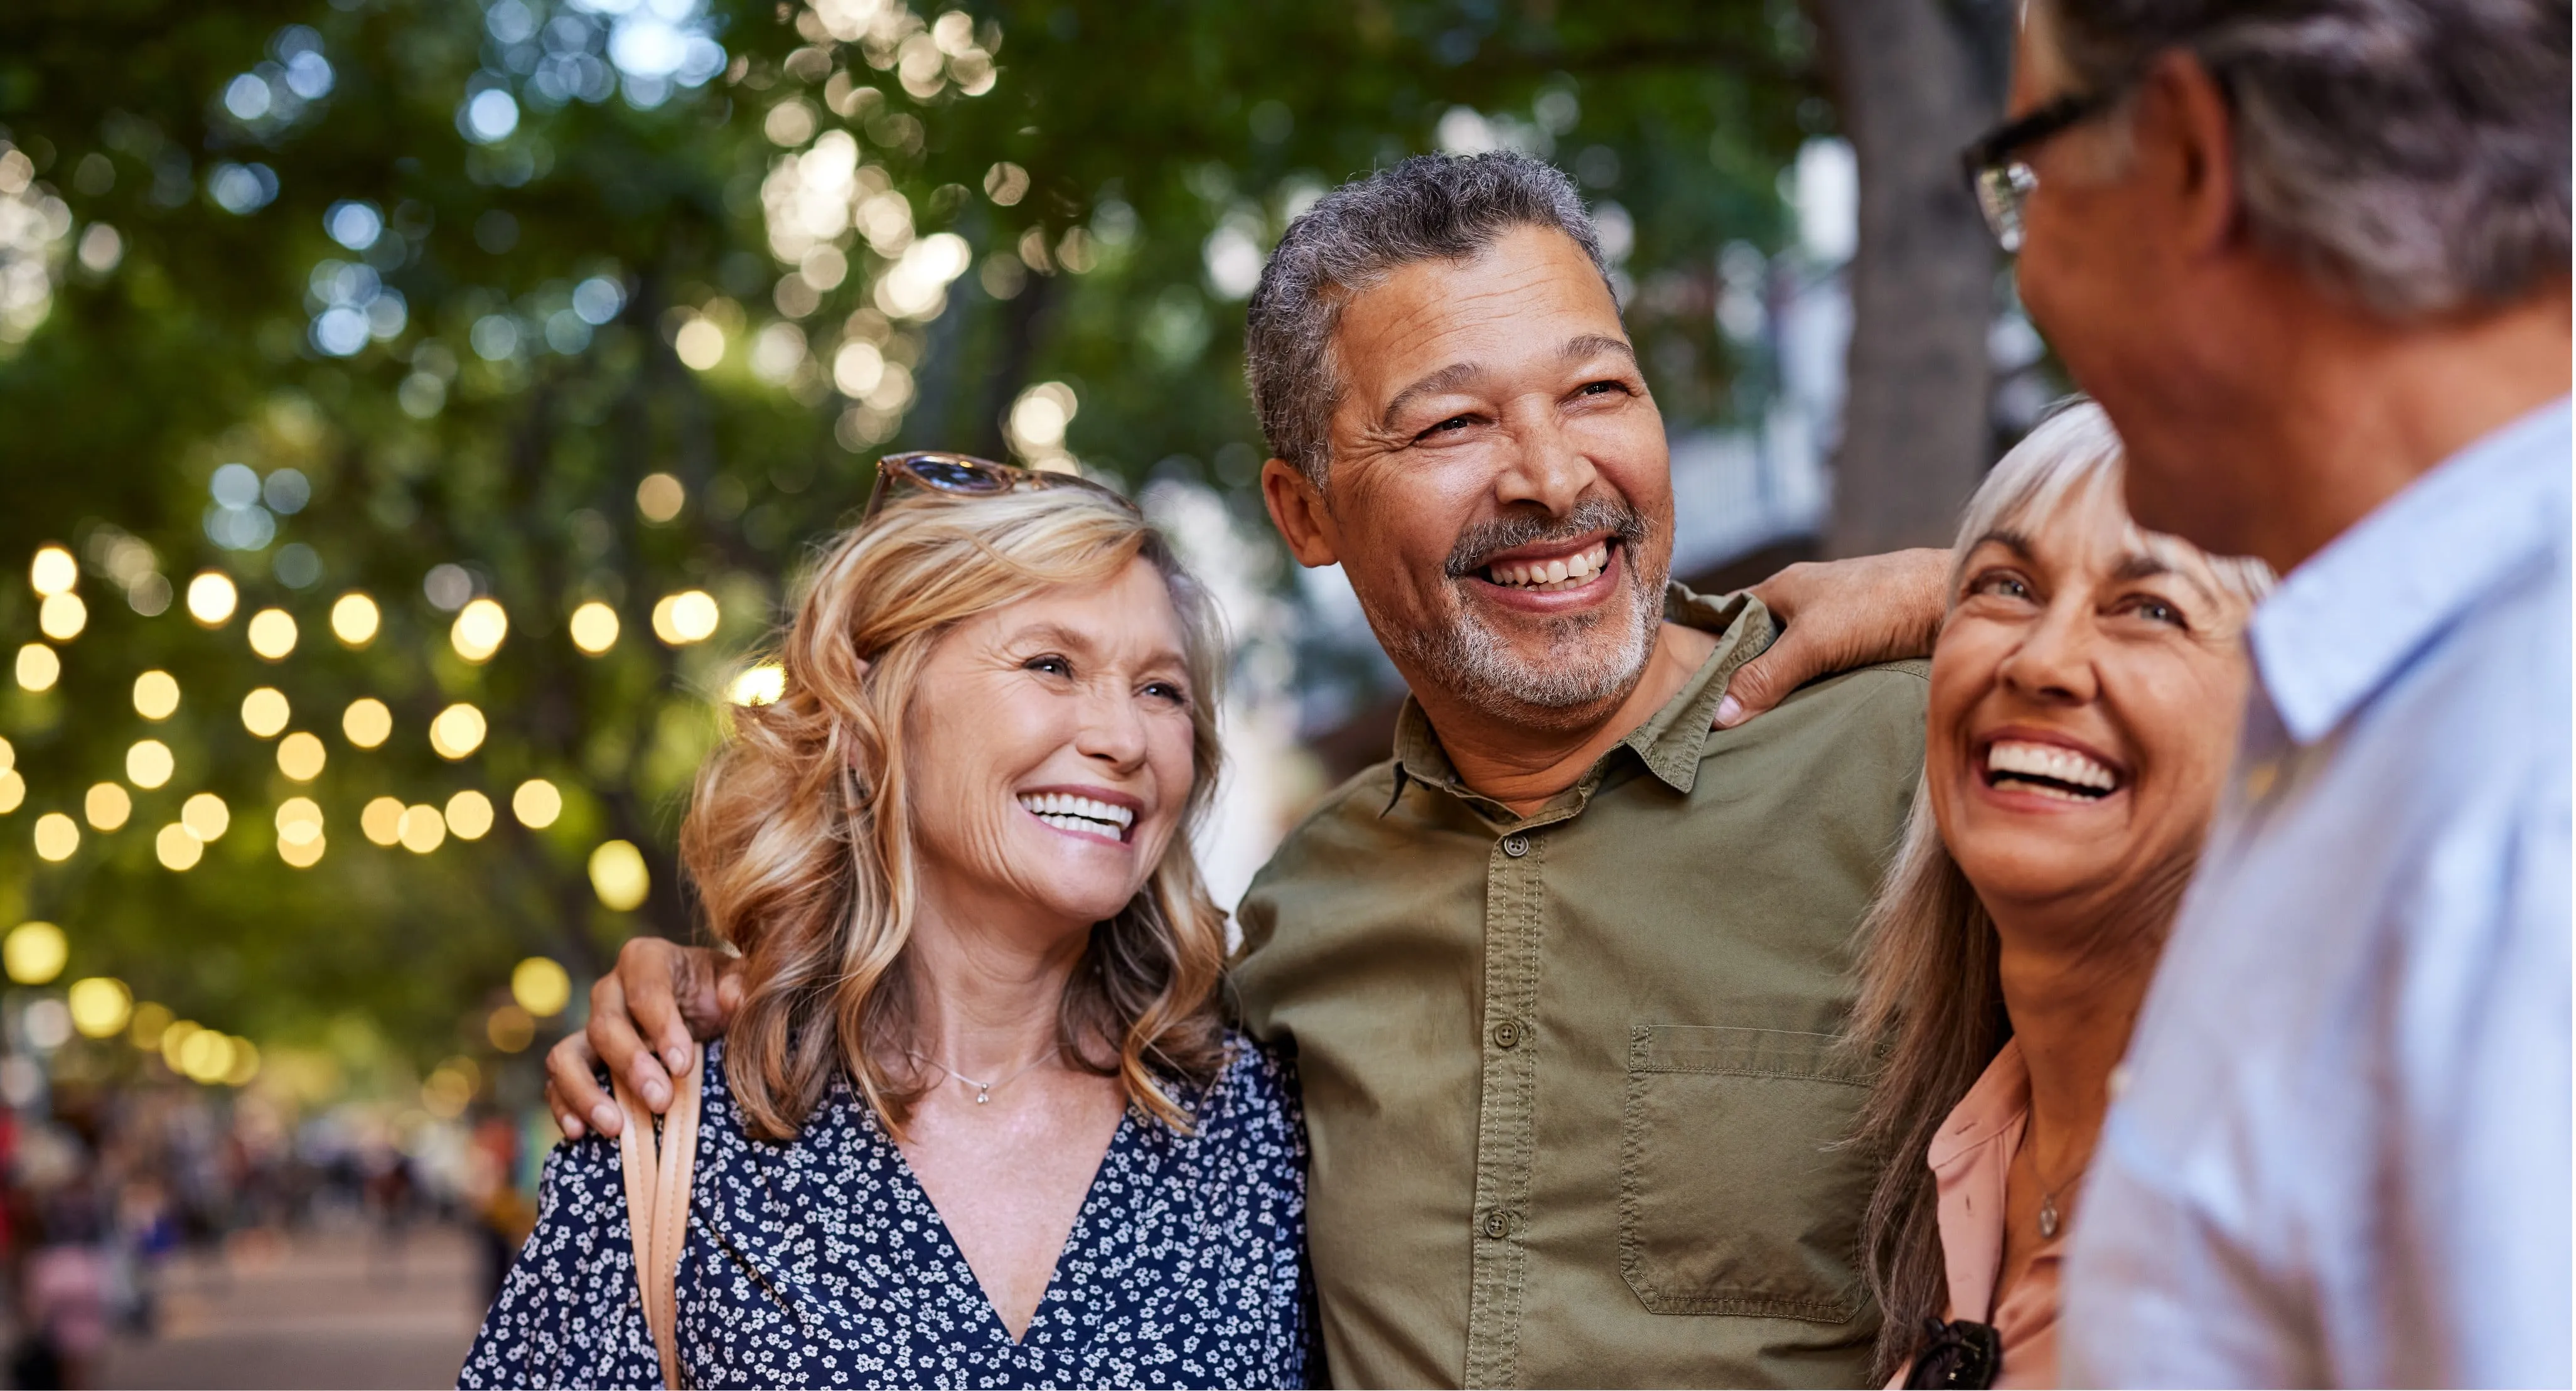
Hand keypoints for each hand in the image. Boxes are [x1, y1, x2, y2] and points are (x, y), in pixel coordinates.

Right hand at [545, 938, 739, 1138]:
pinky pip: (556, 1083)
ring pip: (566, 1055)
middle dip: (631, 1065)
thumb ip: (739, 985)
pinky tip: (580, 1134)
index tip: (683, 1065)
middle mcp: (610, 990)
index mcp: (647, 960)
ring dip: (587, 1093)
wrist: (704, 1010)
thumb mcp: (736, 979)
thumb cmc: (719, 990)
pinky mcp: (579, 1062)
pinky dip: (564, 1108)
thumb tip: (734, 999)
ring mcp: (589, 1028)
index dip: (661, 1027)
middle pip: (605, 1025)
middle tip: (661, 1101)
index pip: (646, 990)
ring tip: (616, 1127)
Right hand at [1715, 547, 1947, 727]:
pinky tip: (1803, 718)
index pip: (1725, 616)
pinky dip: (1810, 692)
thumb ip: (1765, 677)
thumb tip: (1717, 717)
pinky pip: (1821, 672)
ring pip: (1791, 660)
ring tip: (1755, 729)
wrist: (1952, 598)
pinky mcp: (1861, 646)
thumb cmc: (1880, 603)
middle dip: (1739, 677)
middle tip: (1716, 720)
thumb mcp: (1813, 643)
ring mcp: (1833, 624)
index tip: (1684, 687)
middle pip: (1756, 644)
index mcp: (1781, 589)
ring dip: (1778, 689)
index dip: (1704, 646)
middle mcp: (1804, 603)